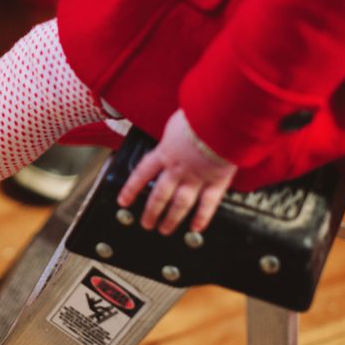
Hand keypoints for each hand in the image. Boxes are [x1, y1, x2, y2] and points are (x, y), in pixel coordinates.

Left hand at [117, 109, 236, 234]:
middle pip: (160, 195)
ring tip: (164, 230)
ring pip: (180, 203)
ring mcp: (197, 177)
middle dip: (151, 211)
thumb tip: (172, 132)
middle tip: (146, 224)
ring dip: (171, 219)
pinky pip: (208, 204)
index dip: (131, 188)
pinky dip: (202, 218)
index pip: (142, 173)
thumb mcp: (177, 121)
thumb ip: (173, 133)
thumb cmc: (199, 114)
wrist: (222, 119)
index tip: (123, 201)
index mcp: (165, 152)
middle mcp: (177, 168)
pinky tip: (196, 229)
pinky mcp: (217, 181)